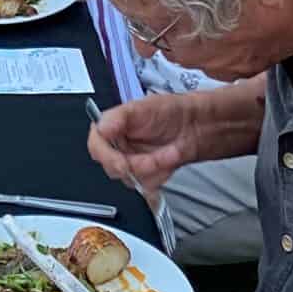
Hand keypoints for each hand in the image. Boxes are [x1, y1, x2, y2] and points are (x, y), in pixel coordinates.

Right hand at [85, 93, 204, 192]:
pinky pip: (147, 185)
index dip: (107, 157)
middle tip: (153, 159)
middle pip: (112, 167)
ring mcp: (132, 163)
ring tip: (168, 153)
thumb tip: (100, 128)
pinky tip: (169, 160)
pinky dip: (161, 174)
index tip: (121, 163)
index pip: (96, 147)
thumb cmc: (169, 111)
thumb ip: (118, 117)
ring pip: (131, 179)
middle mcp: (118, 147)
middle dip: (136, 164)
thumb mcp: (142, 106)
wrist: (195, 125)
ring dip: (153, 168)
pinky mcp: (146, 176)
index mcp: (111, 128)